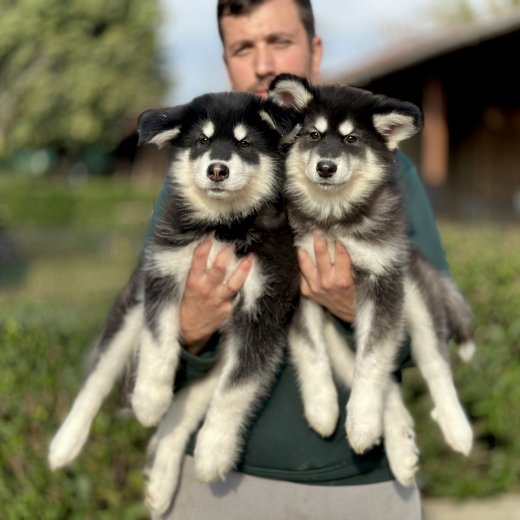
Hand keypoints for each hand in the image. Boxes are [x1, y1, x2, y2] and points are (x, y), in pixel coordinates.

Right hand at [180, 240, 253, 354]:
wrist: (191, 331)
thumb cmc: (189, 304)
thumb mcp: (186, 288)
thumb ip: (197, 273)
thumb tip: (208, 251)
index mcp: (193, 283)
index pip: (197, 262)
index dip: (203, 249)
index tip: (209, 238)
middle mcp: (207, 291)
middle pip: (218, 270)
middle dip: (226, 255)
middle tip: (231, 245)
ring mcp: (219, 300)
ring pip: (234, 283)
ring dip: (243, 270)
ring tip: (251, 258)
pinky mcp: (229, 309)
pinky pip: (238, 295)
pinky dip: (244, 286)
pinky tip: (252, 277)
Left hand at [298, 232, 355, 322]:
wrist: (347, 312)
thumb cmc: (355, 292)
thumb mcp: (358, 278)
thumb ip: (349, 263)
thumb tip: (342, 243)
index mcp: (343, 280)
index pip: (340, 254)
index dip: (338, 242)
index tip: (335, 233)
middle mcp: (328, 283)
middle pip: (321, 256)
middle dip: (319, 241)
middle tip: (317, 231)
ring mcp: (315, 288)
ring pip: (306, 265)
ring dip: (303, 252)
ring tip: (301, 243)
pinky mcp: (308, 292)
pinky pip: (301, 275)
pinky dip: (301, 266)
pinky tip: (300, 257)